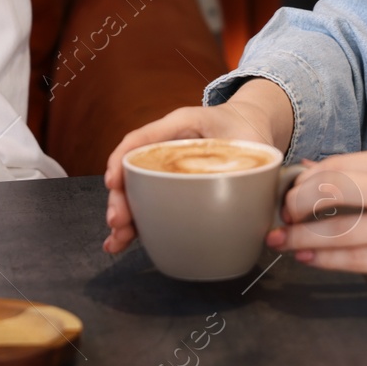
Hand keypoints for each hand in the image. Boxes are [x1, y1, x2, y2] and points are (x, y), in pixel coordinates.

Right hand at [102, 78, 292, 254]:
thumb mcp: (249, 138)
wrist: (252, 125)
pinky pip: (150, 202)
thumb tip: (247, 194)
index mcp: (180, 126)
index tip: (115, 182)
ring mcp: (166, 167)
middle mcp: (166, 146)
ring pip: (137, 190)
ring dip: (125, 216)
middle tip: (118, 222)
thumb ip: (249, 161)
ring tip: (118, 239)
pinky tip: (126, 240)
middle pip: (133, 171)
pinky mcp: (172, 185)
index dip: (123, 160)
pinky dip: (138, 222)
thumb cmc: (247, 128)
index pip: (141, 139)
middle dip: (121, 198)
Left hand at [267, 149, 366, 305]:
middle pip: (332, 189)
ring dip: (302, 238)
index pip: (340, 164)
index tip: (288, 193)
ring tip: (282, 242)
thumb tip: (312, 171)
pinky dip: (325, 259)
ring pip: (338, 229)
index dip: (305, 180)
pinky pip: (356, 260)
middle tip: (283, 217)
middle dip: (296, 205)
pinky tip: (309, 258)